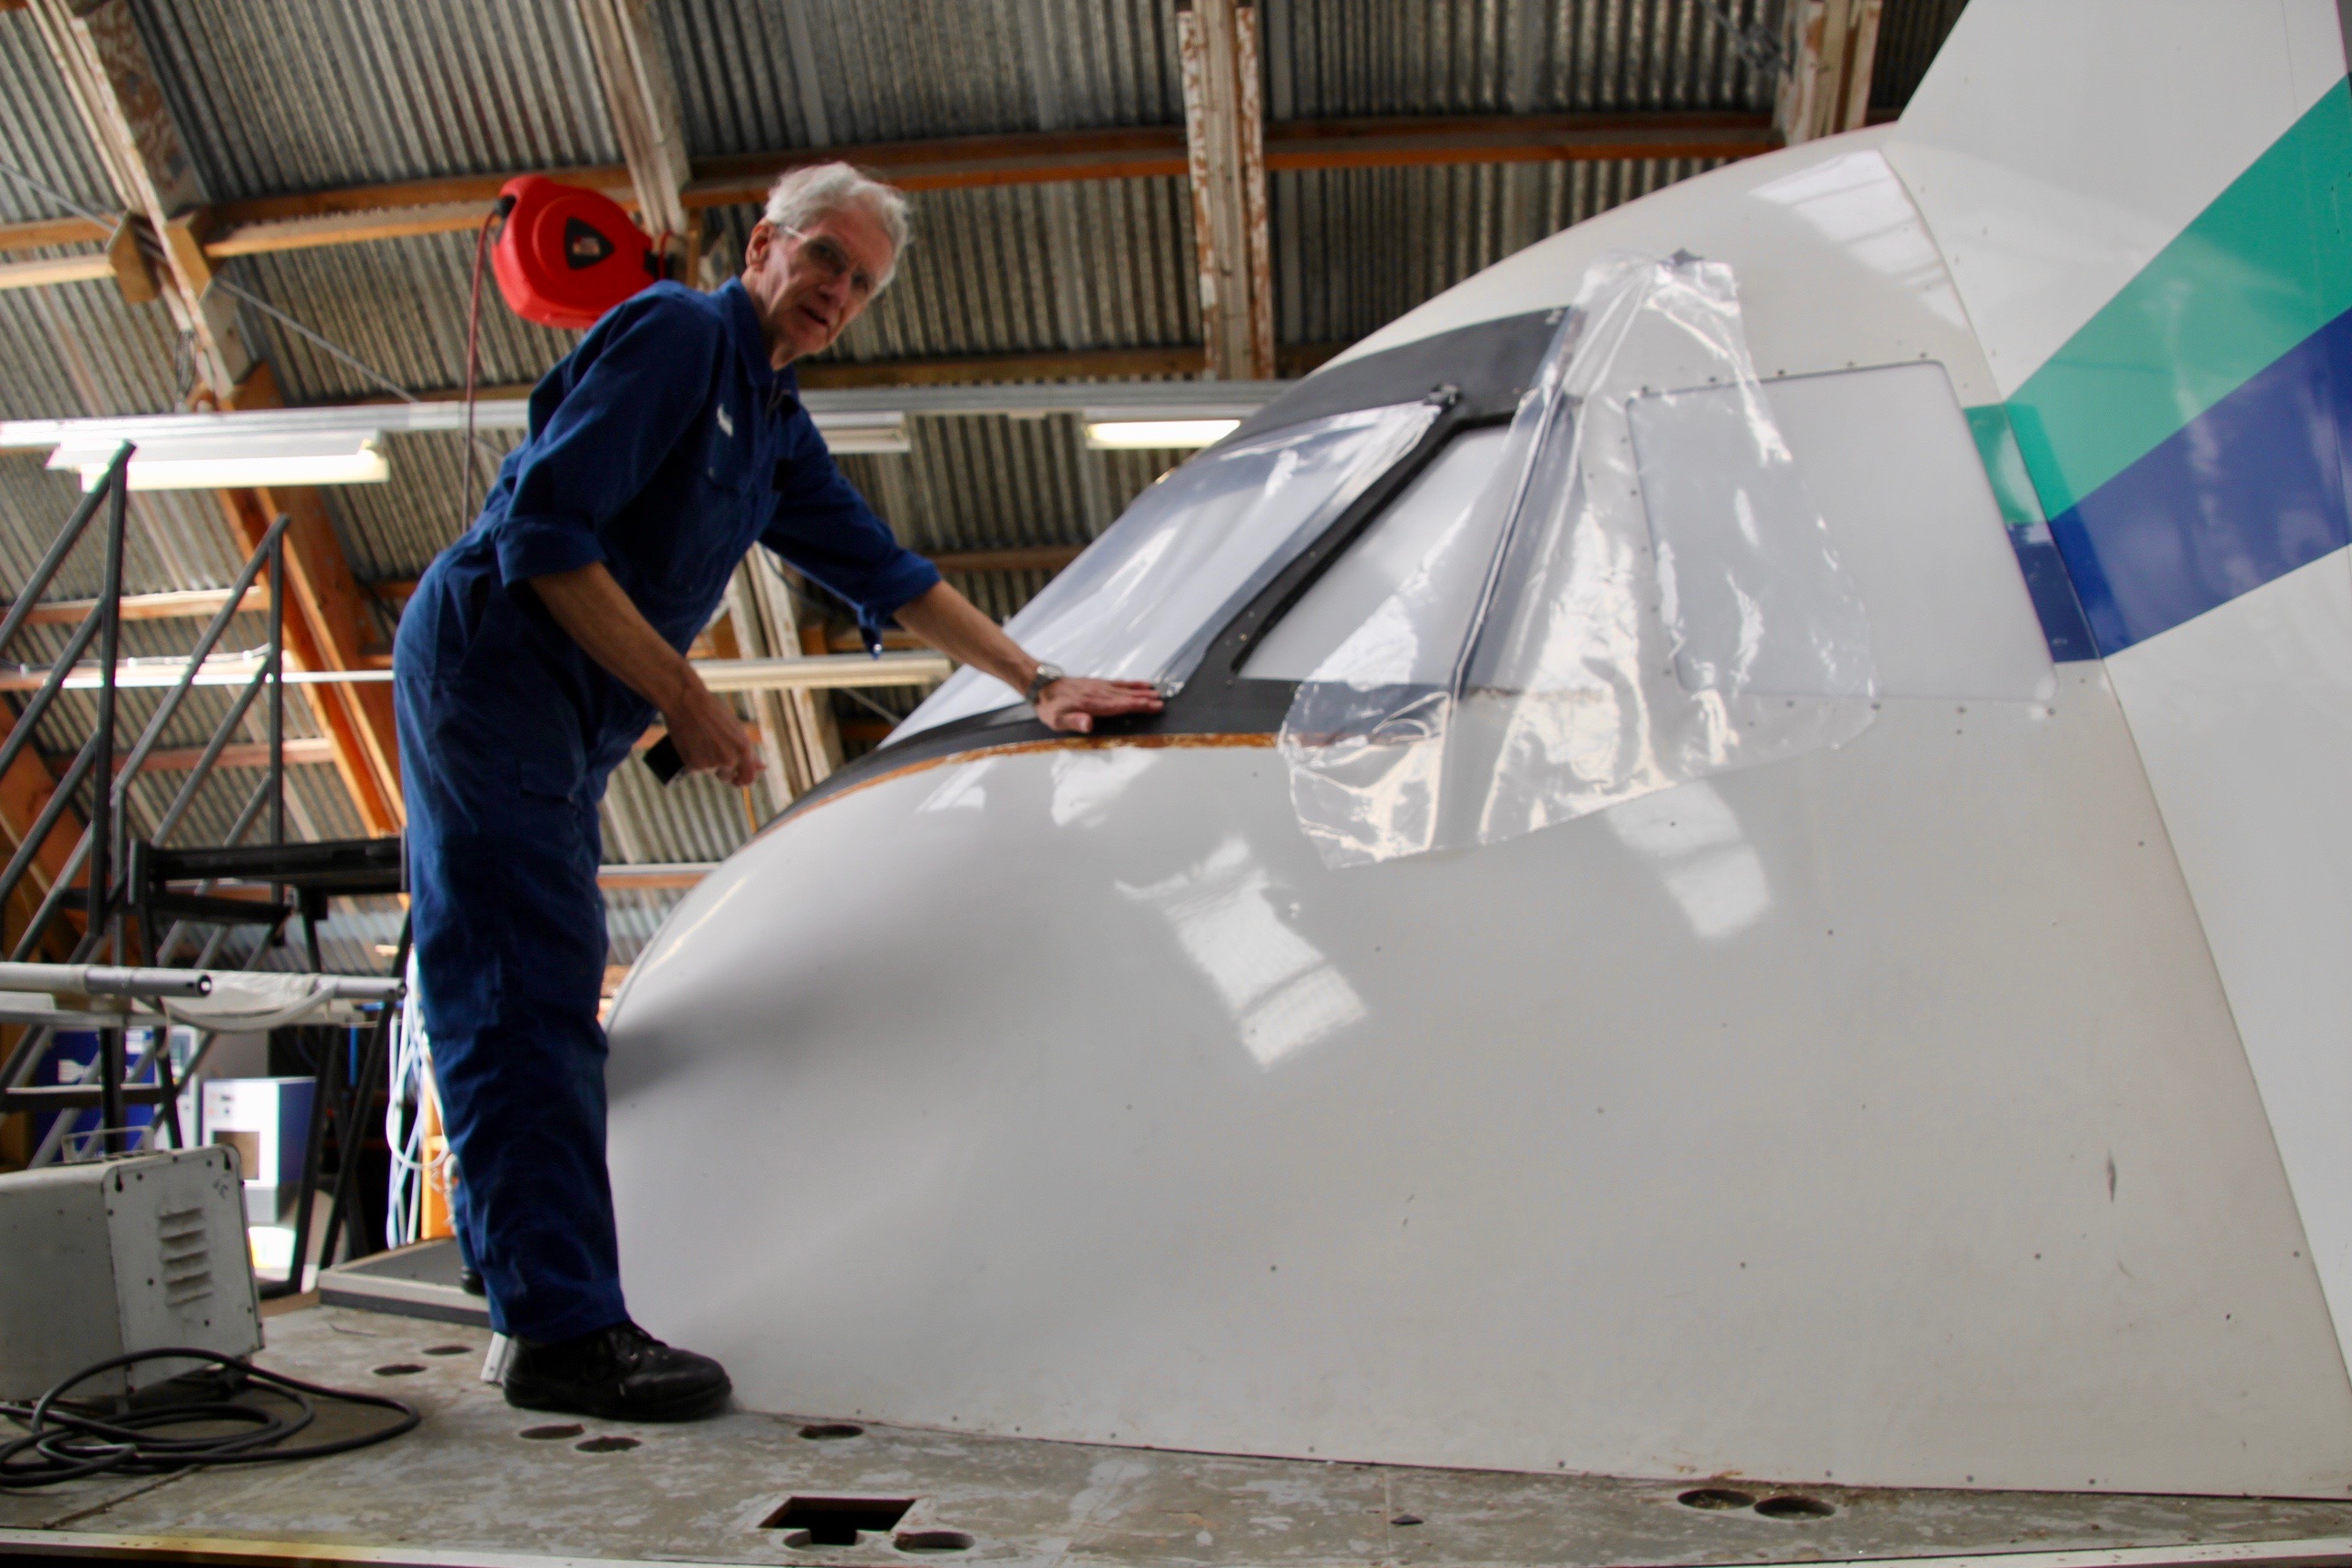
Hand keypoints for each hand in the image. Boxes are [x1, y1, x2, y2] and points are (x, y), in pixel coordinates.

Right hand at [662, 675, 761, 785]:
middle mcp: (729, 760)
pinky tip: (691, 742)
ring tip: (701, 740)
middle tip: (713, 750)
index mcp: (743, 750)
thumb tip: (763, 768)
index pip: (749, 778)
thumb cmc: (714, 713)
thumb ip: (749, 752)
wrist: (687, 703)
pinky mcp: (693, 765)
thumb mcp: (736, 730)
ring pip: (710, 771)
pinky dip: (693, 759)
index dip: (744, 781)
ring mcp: (710, 764)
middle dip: (722, 771)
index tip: (738, 779)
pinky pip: (695, 768)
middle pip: (728, 778)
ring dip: (706, 762)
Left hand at [1034, 676, 1163, 734]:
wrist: (1041, 686)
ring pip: (1124, 688)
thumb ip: (1074, 722)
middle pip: (1126, 696)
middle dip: (1144, 699)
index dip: (1138, 706)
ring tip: (1156, 691)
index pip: (1120, 705)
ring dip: (1140, 691)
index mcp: (1092, 704)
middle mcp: (1098, 693)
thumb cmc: (1049, 707)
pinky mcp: (1096, 683)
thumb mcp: (1056, 720)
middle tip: (1162, 702)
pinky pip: (1117, 683)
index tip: (1154, 706)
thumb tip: (1089, 724)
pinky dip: (1130, 684)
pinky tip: (1138, 684)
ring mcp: (1098, 686)